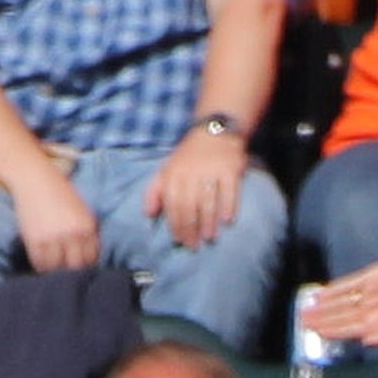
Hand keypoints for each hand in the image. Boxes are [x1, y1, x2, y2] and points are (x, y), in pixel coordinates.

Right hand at [9, 168, 101, 270]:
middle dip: (71, 271)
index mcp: (87, 226)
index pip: (91, 259)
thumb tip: (89, 259)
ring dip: (54, 271)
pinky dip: (41, 266)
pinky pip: (40, 264)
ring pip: (57, 269)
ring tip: (53, 269)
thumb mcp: (81, 211)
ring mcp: (53, 238)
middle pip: (76, 267)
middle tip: (66, 272)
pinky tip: (42, 262)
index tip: (79, 267)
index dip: (85, 265)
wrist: (35, 178)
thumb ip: (87, 233)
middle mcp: (72, 234)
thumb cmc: (60, 194)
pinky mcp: (35, 241)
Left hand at [144, 129, 248, 250]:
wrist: (214, 131)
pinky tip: (227, 221)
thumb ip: (154, 191)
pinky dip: (229, 206)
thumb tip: (148, 214)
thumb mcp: (166, 170)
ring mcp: (211, 170)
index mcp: (174, 174)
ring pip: (208, 201)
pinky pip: (229, 191)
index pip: (173, 206)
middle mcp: (191, 172)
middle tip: (194, 245)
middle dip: (190, 229)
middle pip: (189, 207)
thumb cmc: (188, 158)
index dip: (176, 226)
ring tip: (209, 238)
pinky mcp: (230, 168)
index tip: (180, 241)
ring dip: (208, 223)